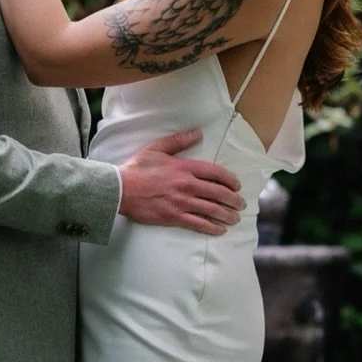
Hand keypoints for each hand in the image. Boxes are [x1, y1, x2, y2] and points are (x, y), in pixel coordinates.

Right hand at [118, 129, 244, 235]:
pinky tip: (219, 229)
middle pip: (218, 193)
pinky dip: (211, 227)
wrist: (120, 189)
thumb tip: (198, 131)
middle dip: (233, 200)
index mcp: (185, 167)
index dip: (230, 180)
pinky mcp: (174, 216)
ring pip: (212, 210)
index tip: (237, 185)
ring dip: (227, 215)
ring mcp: (181, 202)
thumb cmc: (137, 167)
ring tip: (235, 218)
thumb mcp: (157, 147)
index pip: (216, 173)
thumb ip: (179, 140)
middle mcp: (187, 185)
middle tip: (240, 204)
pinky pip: (198, 223)